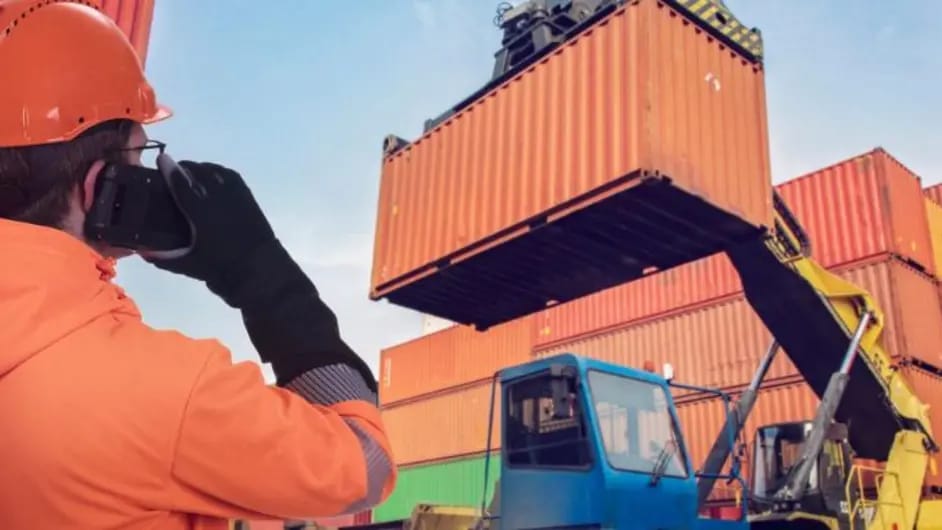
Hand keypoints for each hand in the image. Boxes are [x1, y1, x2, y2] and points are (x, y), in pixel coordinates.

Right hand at [143, 154, 275, 290]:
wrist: (260, 270)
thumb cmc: (222, 269)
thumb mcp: (189, 265)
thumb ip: (164, 257)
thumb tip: (143, 251)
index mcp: (200, 211)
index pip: (180, 183)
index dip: (167, 169)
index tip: (159, 161)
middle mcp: (217, 196)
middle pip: (194, 171)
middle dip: (181, 171)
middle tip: (171, 180)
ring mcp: (234, 192)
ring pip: (211, 169)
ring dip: (198, 171)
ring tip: (189, 179)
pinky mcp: (246, 193)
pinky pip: (227, 173)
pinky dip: (215, 172)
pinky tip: (210, 180)